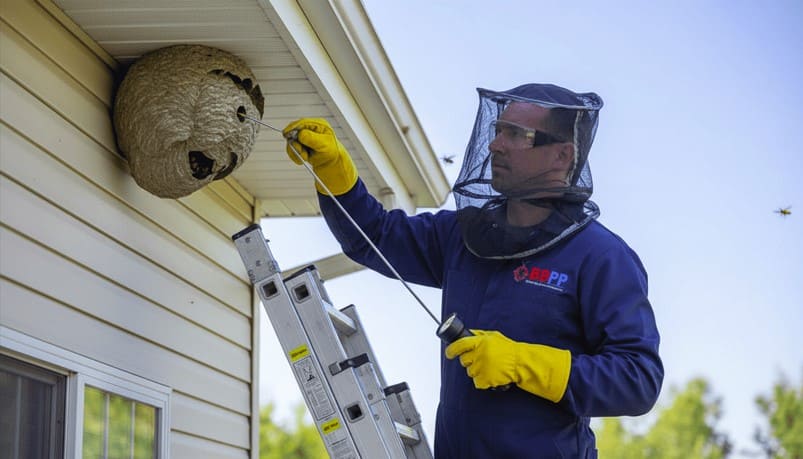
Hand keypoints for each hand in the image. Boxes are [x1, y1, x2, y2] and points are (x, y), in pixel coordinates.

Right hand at [282, 118, 357, 194]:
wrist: (331, 163)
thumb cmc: (331, 152)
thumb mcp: (323, 144)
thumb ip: (311, 138)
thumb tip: (300, 134)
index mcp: (318, 125)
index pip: (302, 122)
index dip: (292, 127)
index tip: (286, 133)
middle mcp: (310, 129)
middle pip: (294, 131)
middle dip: (296, 144)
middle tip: (301, 152)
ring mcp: (305, 137)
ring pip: (292, 141)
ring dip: (297, 151)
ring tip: (306, 157)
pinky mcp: (301, 144)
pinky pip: (292, 148)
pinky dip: (296, 155)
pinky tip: (304, 159)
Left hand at [445, 329, 571, 401]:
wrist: (521, 363)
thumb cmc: (509, 350)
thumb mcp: (494, 337)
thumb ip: (479, 335)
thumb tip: (468, 333)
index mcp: (480, 342)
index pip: (460, 345)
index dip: (452, 350)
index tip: (449, 353)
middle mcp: (479, 354)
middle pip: (464, 360)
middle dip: (469, 361)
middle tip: (479, 360)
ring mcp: (482, 367)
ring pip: (470, 372)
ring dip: (477, 371)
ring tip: (489, 368)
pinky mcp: (486, 379)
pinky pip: (477, 382)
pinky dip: (483, 381)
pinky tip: (491, 376)